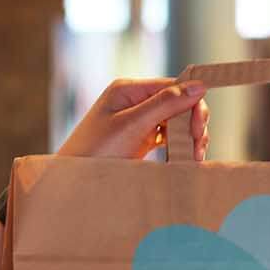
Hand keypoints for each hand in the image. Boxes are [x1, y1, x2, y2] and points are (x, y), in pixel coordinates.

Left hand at [57, 78, 209, 160]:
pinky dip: (179, 145)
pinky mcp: (140, 139)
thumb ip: (165, 104)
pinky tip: (184, 158)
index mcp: (128, 90)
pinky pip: (168, 136)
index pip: (173, 86)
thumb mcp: (131, 126)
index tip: (199, 128)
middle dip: (193, 122)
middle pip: (178, 103)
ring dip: (189, 136)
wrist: (71, 183)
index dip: (192, 103)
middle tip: (197, 148)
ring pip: (176, 120)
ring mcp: (138, 120)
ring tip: (194, 157)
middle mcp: (134, 101)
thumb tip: (198, 86)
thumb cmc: (94, 152)